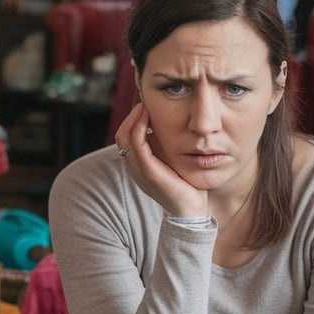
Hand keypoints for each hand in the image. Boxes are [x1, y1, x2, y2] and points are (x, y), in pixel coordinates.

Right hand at [115, 103, 208, 217]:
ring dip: (134, 118)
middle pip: (121, 135)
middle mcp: (134, 167)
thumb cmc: (186, 185)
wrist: (191, 211)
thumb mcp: (173, 161)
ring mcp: (139, 170)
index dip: (132, 120)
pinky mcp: (148, 172)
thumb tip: (167, 126)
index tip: (146, 106)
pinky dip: (139, 127)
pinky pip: (137, 144)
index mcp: (138, 165)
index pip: (125, 137)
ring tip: (145, 105)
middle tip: (144, 102)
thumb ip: (165, 147)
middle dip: (131, 116)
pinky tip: (147, 117)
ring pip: (125, 137)